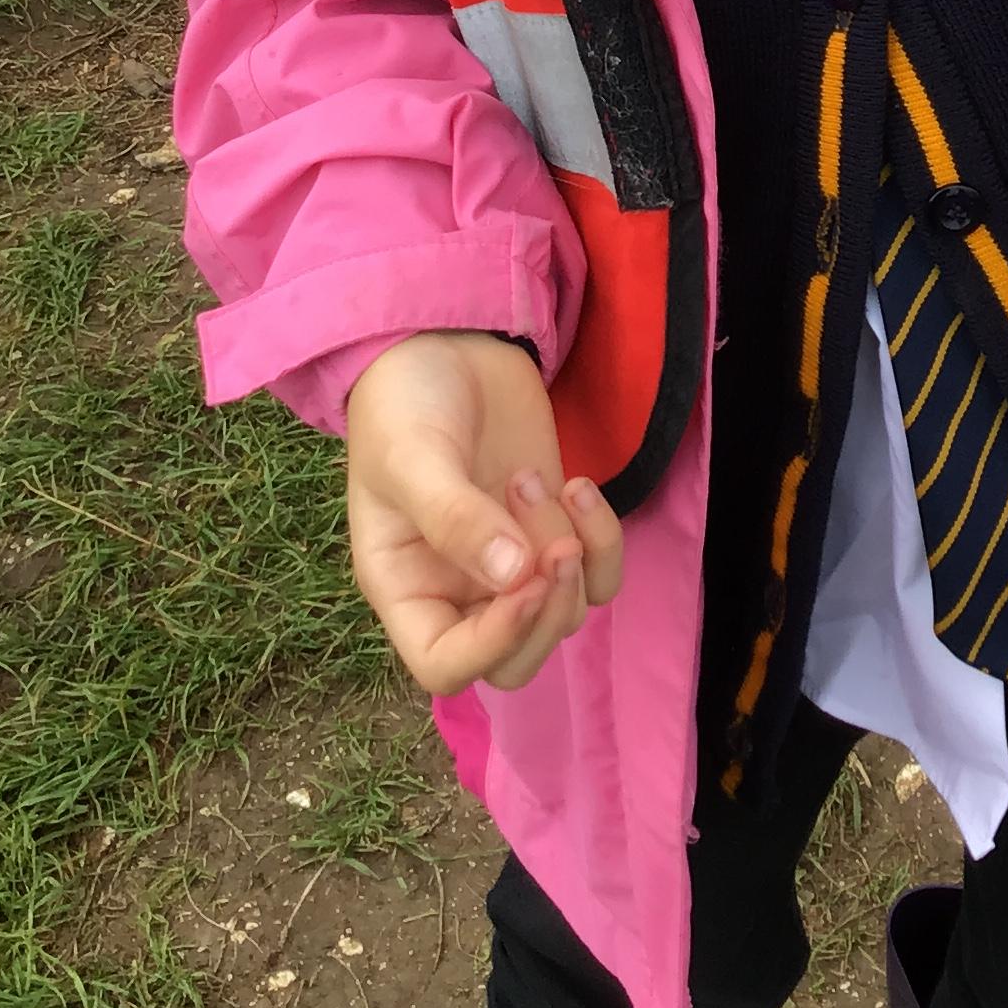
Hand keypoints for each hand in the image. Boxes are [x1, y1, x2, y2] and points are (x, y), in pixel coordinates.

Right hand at [344, 331, 621, 694]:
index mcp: (405, 588)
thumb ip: (455, 518)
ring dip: (567, 551)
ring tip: (535, 478)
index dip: (492, 643)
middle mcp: (458, 591)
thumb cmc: (404, 402)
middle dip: (547, 613)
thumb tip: (513, 577)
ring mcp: (511, 564)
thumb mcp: (411, 456)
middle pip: (517, 662)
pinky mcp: (554, 530)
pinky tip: (579, 486)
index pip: (445, 665)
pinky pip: (598, 574)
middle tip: (555, 545)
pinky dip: (603, 541)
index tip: (526, 580)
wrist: (443, 342)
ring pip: (564, 614)